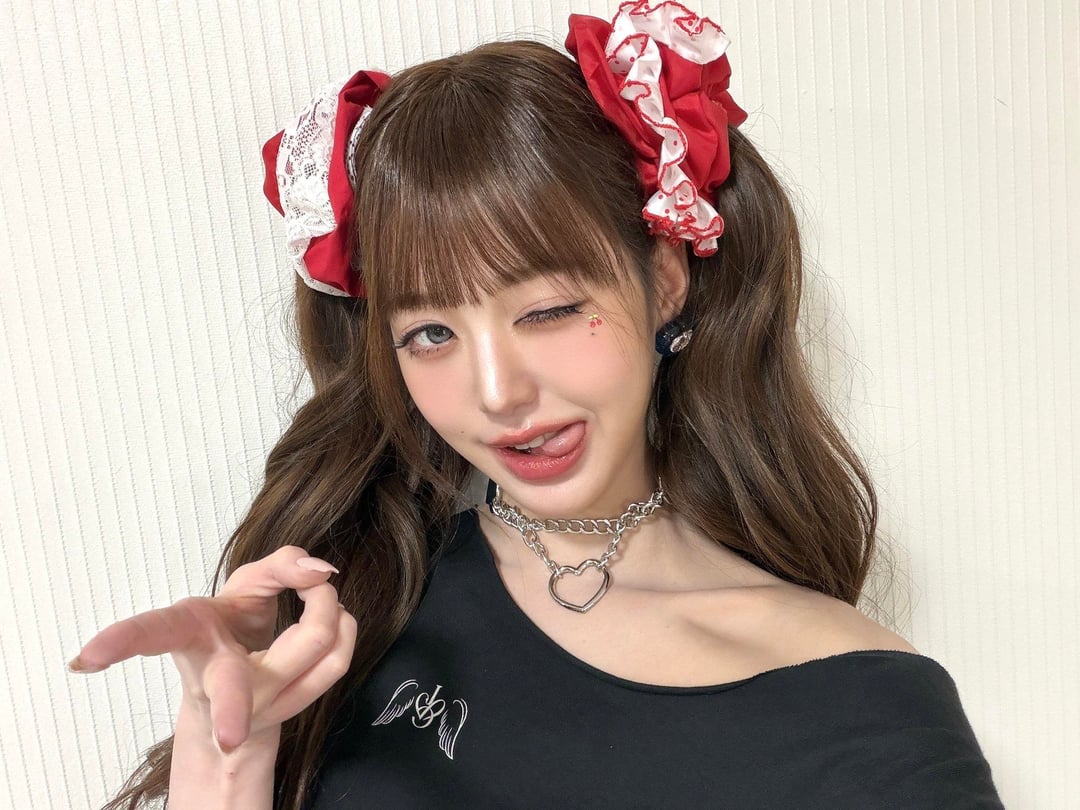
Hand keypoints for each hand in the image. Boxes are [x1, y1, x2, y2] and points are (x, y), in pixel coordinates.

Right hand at [68, 546, 356, 751]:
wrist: (238, 690)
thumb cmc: (233, 627)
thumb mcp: (247, 585)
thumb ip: (280, 564)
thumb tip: (320, 570)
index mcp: (189, 635)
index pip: (152, 631)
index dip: (120, 641)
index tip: (85, 659)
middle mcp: (215, 676)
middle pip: (228, 688)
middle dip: (230, 710)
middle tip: (229, 738)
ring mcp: (252, 703)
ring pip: (313, 657)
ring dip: (329, 611)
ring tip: (319, 589)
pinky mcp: (287, 709)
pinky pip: (336, 663)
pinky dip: (345, 628)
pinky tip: (337, 614)